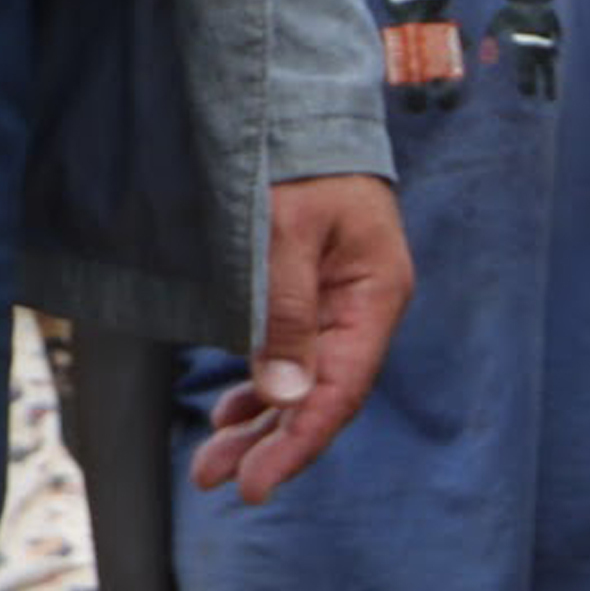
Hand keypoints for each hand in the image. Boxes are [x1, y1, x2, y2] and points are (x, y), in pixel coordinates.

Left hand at [197, 172, 413, 499]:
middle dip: (269, 442)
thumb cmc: (293, 161)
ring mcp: (340, 303)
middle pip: (321, 395)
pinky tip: (235, 414)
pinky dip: (262, 390)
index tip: (256, 485)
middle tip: (216, 481)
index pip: (340, 389)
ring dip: (261, 423)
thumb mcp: (281, 233)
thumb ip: (283, 314)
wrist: (297, 105)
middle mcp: (363, 309)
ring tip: (215, 461)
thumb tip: (282, 397)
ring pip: (303, 381)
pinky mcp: (314, 294)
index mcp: (374, 296)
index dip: (299, 441)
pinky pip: (292, 356)